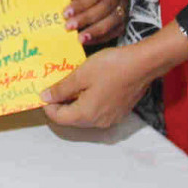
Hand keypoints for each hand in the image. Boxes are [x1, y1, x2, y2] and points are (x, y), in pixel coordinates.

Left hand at [41, 41, 161, 128]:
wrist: (143, 65)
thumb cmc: (112, 67)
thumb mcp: (82, 74)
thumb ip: (62, 88)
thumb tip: (45, 97)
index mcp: (86, 114)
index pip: (58, 117)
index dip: (47, 105)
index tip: (44, 91)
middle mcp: (98, 122)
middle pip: (71, 119)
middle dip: (60, 105)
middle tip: (55, 87)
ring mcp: (110, 119)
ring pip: (84, 116)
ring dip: (74, 104)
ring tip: (71, 85)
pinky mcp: (118, 113)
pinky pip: (97, 112)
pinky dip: (88, 103)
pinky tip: (88, 87)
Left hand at [64, 0, 125, 43]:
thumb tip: (60, 13)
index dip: (80, 4)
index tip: (66, 14)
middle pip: (105, 6)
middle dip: (86, 18)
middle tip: (69, 27)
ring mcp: (123, 6)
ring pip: (113, 20)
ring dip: (95, 31)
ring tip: (80, 39)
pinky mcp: (123, 20)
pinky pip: (115, 31)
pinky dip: (101, 38)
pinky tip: (88, 41)